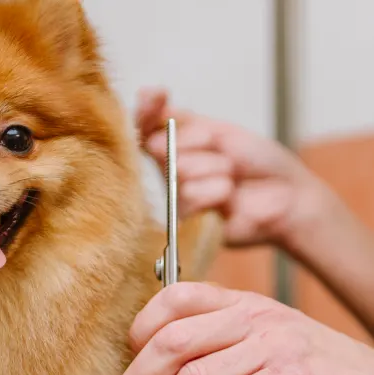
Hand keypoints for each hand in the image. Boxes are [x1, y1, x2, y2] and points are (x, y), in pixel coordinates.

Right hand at [135, 88, 331, 248]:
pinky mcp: (187, 223)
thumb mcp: (220, 130)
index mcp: (175, 147)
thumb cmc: (258, 163)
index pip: (143, 126)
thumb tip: (143, 93)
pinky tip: (229, 196)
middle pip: (160, 146)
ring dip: (214, 168)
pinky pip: (189, 198)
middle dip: (198, 143)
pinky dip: (215, 192)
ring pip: (178, 171)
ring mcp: (177, 197)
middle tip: (224, 153)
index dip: (145, 110)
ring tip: (232, 177)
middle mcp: (169, 172)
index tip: (155, 96)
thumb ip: (181, 118)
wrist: (289, 195)